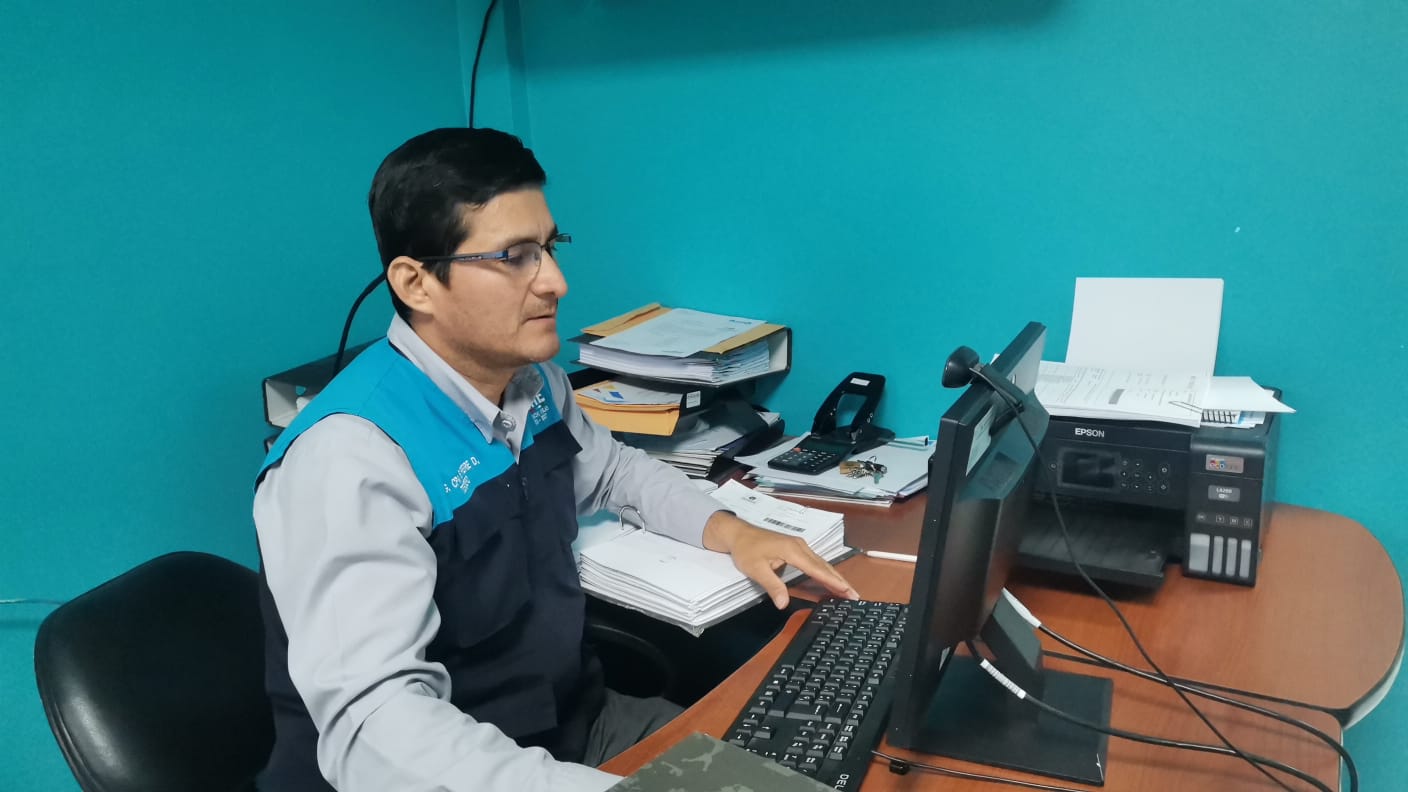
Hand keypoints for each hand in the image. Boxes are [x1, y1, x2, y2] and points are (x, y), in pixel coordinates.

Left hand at [702, 511, 858, 608]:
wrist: (737, 533)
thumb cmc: (746, 550)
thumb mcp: (756, 570)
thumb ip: (772, 586)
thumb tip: (783, 605)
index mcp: (793, 551)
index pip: (818, 569)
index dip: (833, 582)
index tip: (848, 591)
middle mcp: (800, 546)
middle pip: (824, 566)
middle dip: (840, 581)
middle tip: (855, 595)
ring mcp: (799, 546)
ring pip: (821, 563)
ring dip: (834, 577)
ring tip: (847, 590)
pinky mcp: (796, 548)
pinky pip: (814, 562)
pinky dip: (824, 572)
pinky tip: (829, 580)